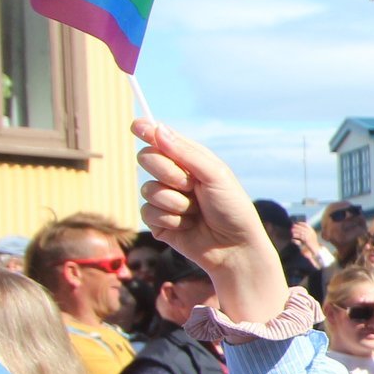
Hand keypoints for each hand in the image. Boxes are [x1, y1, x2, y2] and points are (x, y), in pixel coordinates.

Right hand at [133, 120, 289, 321]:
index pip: (163, 140)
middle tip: (190, 186)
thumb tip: (157, 128)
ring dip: (174, 202)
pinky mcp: (159, 221)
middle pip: (147, 159)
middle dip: (168, 173)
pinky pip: (147, 212)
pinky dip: (170, 219)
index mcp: (191, 161)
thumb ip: (186, 153)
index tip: (137, 126)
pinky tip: (187, 226)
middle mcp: (175, 177)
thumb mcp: (215, 175)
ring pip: (147, 189)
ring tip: (196, 212)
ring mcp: (165, 199)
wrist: (236, 248)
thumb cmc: (232, 209)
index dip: (148, 131)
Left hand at [291, 221, 322, 258]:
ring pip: (301, 231)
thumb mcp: (310, 237)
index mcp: (312, 231)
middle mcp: (311, 233)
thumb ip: (307, 233)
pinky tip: (293, 235)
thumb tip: (300, 230)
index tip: (297, 223)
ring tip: (292, 230)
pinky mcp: (307, 239)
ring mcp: (309, 236)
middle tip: (293, 226)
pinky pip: (300, 236)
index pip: (307, 225)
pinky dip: (296, 235)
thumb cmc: (312, 243)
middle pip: (303, 228)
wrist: (315, 248)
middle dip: (297, 226)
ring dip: (296, 230)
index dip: (301, 223)